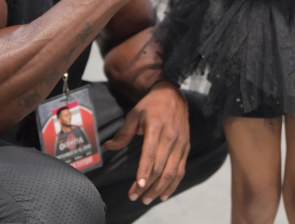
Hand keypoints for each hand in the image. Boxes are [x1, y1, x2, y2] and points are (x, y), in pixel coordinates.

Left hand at [103, 81, 189, 204]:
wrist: (173, 96)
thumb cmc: (151, 105)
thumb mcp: (134, 114)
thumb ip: (123, 133)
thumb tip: (108, 146)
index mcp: (156, 128)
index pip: (150, 153)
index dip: (144, 171)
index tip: (138, 185)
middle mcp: (170, 137)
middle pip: (159, 167)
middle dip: (147, 185)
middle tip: (135, 197)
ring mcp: (180, 144)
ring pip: (171, 172)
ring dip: (159, 189)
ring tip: (147, 199)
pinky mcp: (185, 148)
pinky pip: (180, 171)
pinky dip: (173, 185)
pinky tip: (163, 195)